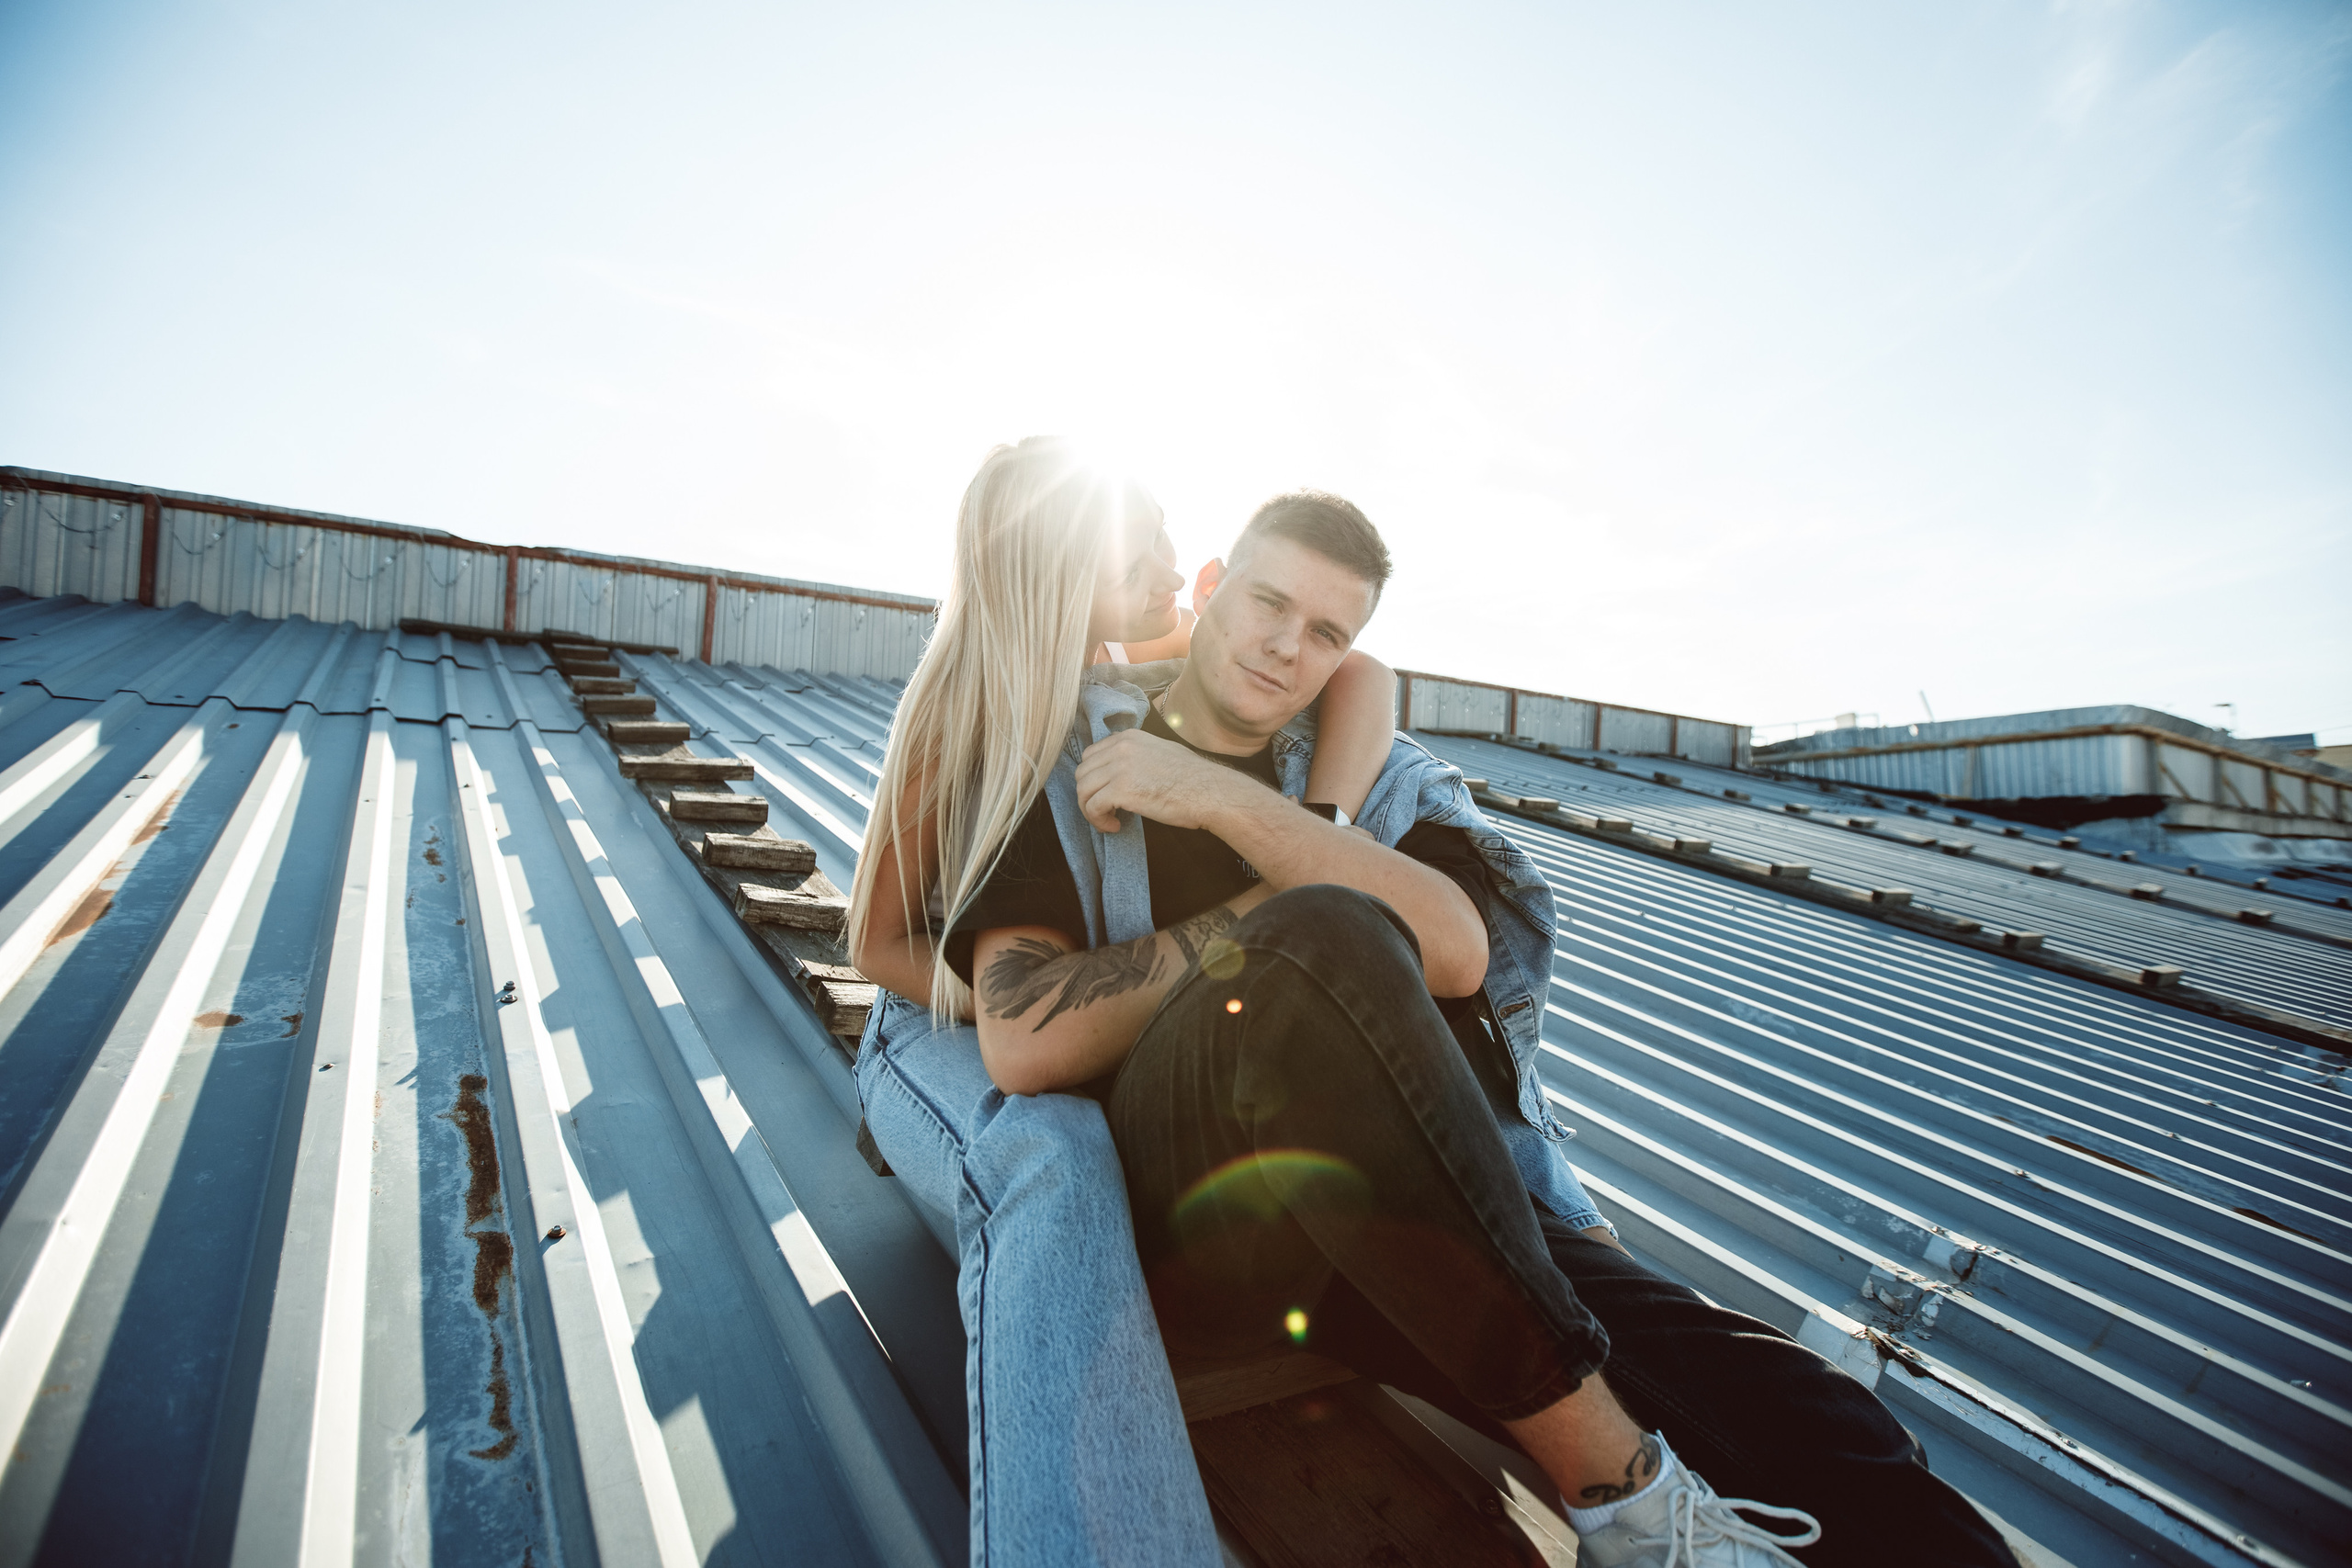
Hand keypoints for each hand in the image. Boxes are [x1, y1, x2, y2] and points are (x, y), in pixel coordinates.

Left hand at [1074, 729, 1254, 832]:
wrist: (1209, 792)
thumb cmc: (1192, 779)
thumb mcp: (1161, 752)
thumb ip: (1137, 755)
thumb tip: (1122, 771)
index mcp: (1129, 737)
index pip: (1092, 755)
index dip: (1094, 778)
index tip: (1106, 794)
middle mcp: (1121, 747)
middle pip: (1082, 772)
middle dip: (1088, 794)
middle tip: (1106, 810)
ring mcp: (1119, 767)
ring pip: (1082, 790)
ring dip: (1090, 809)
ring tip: (1109, 820)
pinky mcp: (1121, 789)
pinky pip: (1092, 807)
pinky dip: (1098, 820)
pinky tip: (1115, 826)